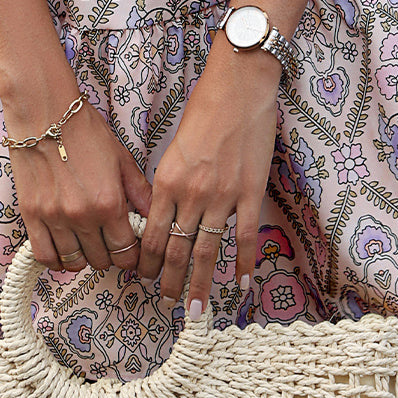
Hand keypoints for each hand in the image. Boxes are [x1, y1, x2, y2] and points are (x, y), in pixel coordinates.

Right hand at [6, 91, 152, 275]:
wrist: (44, 113)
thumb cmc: (85, 130)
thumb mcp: (121, 158)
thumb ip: (139, 192)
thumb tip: (153, 216)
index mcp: (109, 203)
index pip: (126, 253)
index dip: (131, 254)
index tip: (129, 247)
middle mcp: (82, 217)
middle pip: (101, 261)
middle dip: (109, 254)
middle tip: (109, 240)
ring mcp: (54, 218)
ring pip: (74, 262)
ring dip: (84, 257)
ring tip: (87, 242)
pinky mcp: (31, 215)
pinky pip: (44, 256)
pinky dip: (56, 258)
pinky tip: (64, 247)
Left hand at [136, 33, 279, 313]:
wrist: (238, 88)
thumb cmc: (204, 110)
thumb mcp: (174, 148)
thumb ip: (169, 183)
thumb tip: (166, 214)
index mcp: (167, 181)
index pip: (154, 235)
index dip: (149, 263)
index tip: (147, 280)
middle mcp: (191, 194)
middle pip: (178, 250)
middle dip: (171, 282)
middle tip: (168, 305)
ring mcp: (222, 195)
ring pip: (208, 250)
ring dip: (201, 283)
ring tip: (197, 309)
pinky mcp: (250, 191)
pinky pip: (245, 236)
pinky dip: (244, 263)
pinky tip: (243, 284)